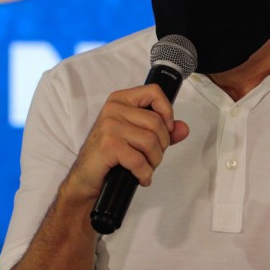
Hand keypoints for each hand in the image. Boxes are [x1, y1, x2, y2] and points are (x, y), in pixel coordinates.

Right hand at [62, 84, 189, 200]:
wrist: (85, 178)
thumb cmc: (110, 155)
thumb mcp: (137, 138)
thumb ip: (162, 131)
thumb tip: (184, 129)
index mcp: (121, 100)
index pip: (154, 92)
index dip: (167, 111)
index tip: (166, 129)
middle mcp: (114, 109)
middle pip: (156, 122)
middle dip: (162, 145)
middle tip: (153, 157)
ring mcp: (109, 126)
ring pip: (150, 141)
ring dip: (154, 161)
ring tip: (147, 168)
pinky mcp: (108, 145)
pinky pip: (139, 160)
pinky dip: (145, 173)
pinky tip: (142, 178)